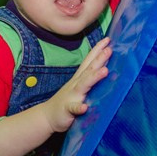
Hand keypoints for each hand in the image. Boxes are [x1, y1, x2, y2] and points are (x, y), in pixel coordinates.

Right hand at [0, 37, 111, 155]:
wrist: (47, 116)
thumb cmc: (67, 100)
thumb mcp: (79, 87)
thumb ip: (90, 78)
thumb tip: (106, 67)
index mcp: (79, 79)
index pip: (89, 61)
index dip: (98, 50)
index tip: (108, 39)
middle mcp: (76, 84)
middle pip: (88, 69)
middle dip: (98, 59)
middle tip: (109, 49)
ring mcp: (71, 96)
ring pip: (83, 85)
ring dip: (94, 77)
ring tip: (105, 71)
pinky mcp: (67, 110)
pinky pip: (73, 108)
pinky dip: (79, 107)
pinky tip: (84, 107)